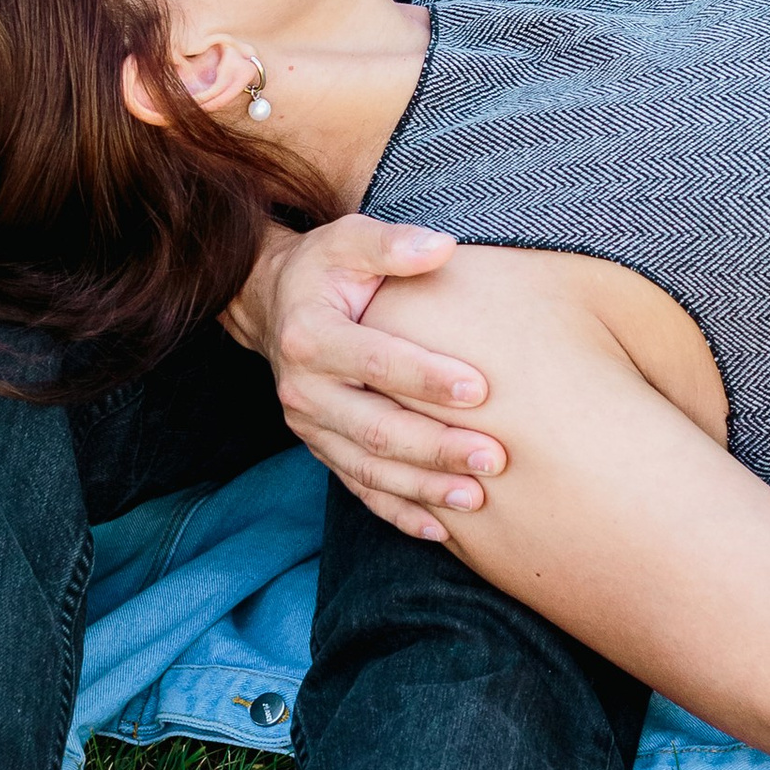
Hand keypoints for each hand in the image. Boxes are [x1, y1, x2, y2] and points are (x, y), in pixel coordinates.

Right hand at [225, 216, 507, 544]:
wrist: (274, 304)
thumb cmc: (326, 269)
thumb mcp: (348, 240)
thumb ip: (391, 244)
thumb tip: (441, 246)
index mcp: (310, 336)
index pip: (375, 362)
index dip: (426, 378)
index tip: (481, 389)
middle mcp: (303, 390)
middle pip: (376, 428)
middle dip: (437, 447)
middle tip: (495, 458)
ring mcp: (309, 427)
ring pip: (369, 469)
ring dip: (425, 487)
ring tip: (478, 498)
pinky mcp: (320, 449)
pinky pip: (359, 488)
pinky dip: (399, 512)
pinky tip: (440, 529)